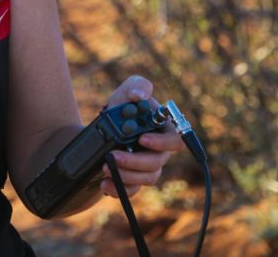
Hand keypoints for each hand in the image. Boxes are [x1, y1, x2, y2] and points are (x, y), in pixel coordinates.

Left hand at [99, 75, 182, 198]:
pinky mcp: (135, 179)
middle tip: (113, 156)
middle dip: (135, 162)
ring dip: (125, 176)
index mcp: (163, 130)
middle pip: (156, 163)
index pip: (174, 141)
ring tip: (105, 168)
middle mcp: (159, 151)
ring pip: (146, 178)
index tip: (142, 140)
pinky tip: (105, 186)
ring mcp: (148, 167)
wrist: (104, 126)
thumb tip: (139, 96)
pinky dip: (119, 190)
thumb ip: (136, 86)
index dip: (161, 143)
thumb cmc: (123, 106)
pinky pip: (133, 190)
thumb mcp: (127, 91)